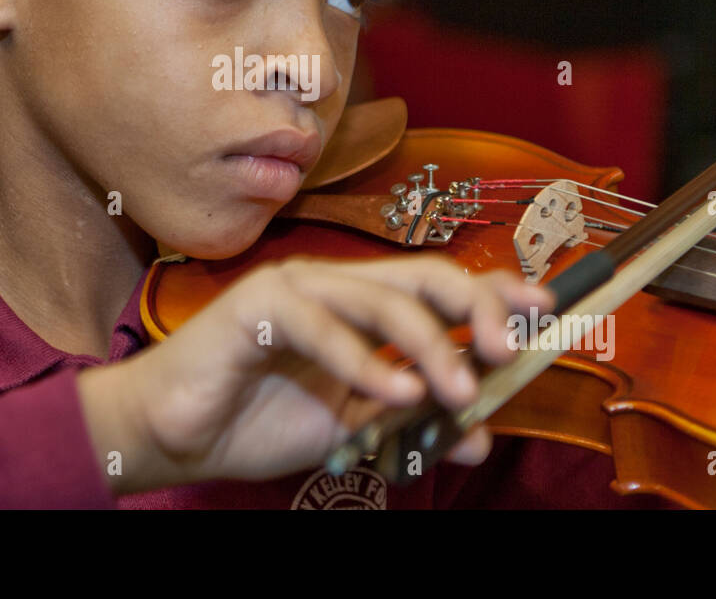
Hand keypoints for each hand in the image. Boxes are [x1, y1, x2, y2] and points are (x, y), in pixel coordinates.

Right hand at [77, 253, 552, 494]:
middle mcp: (333, 285)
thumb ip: (409, 422)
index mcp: (358, 306)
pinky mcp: (256, 306)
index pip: (436, 285)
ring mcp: (294, 289)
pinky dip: (362, 362)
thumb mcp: (350, 428)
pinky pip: (322, 328)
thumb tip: (480, 434)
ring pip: (378, 298)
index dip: (492, 291)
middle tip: (503, 351)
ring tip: (455, 390)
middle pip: (420, 278)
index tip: (543, 310)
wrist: (172, 436)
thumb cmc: (255, 421)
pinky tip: (392, 392)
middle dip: (472, 308)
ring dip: (425, 345)